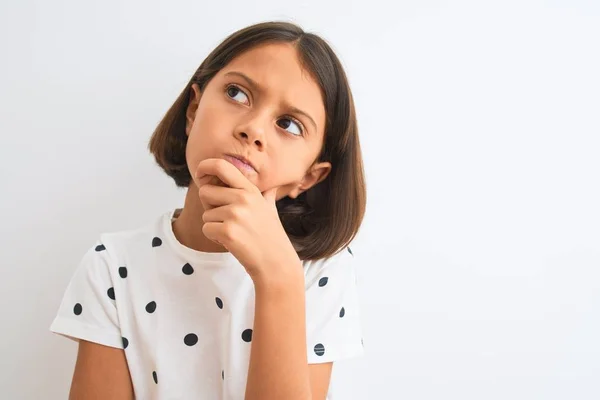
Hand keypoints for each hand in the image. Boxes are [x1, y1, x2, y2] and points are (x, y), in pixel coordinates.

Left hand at [195, 158, 300, 282]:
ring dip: (214, 226)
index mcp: (250, 190)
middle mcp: (243, 198)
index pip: (221, 165)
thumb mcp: (270, 209)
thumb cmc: (270, 236)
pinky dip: (214, 237)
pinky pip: (206, 229)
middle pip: (205, 192)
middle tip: (226, 219)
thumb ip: (266, 195)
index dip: (204, 166)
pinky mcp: (227, 231)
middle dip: (209, 207)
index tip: (200, 174)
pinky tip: (231, 242)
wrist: (275, 262)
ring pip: (205, 214)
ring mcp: (235, 214)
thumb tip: (271, 187)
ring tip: (235, 233)